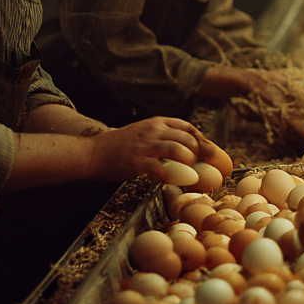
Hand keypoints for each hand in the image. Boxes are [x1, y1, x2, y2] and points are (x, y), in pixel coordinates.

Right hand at [86, 116, 204, 181]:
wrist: (92, 152)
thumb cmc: (119, 146)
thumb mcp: (142, 133)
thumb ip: (162, 137)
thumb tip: (186, 150)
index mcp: (156, 122)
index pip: (186, 126)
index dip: (201, 139)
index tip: (211, 151)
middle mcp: (152, 130)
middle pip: (186, 137)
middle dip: (201, 152)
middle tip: (209, 166)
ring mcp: (144, 145)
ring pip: (176, 149)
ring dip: (187, 162)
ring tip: (193, 173)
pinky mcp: (136, 161)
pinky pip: (158, 168)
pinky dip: (168, 176)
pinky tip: (169, 181)